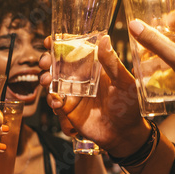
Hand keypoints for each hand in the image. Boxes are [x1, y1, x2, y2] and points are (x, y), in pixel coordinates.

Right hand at [38, 34, 150, 156]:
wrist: (124, 134)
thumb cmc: (129, 106)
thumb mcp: (124, 82)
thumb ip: (113, 63)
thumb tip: (105, 39)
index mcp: (94, 66)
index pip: (75, 49)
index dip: (60, 43)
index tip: (51, 40)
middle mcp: (80, 77)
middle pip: (57, 63)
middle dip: (47, 59)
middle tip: (45, 62)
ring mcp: (72, 93)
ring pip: (51, 80)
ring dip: (45, 77)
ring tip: (47, 80)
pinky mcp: (68, 109)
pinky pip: (53, 101)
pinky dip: (51, 100)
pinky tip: (57, 103)